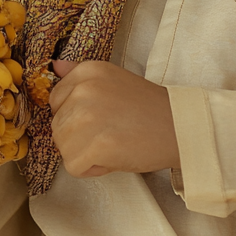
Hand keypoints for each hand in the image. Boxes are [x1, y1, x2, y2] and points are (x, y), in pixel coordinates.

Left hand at [48, 60, 179, 178]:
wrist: (181, 127)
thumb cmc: (147, 108)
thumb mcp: (111, 79)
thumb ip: (79, 74)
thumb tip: (54, 66)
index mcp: (87, 71)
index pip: (54, 101)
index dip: (73, 117)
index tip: (99, 118)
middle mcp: (84, 89)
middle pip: (56, 126)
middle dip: (77, 138)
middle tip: (109, 133)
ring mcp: (89, 116)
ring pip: (62, 148)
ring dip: (83, 154)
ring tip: (111, 145)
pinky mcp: (98, 144)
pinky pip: (73, 167)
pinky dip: (91, 169)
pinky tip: (112, 158)